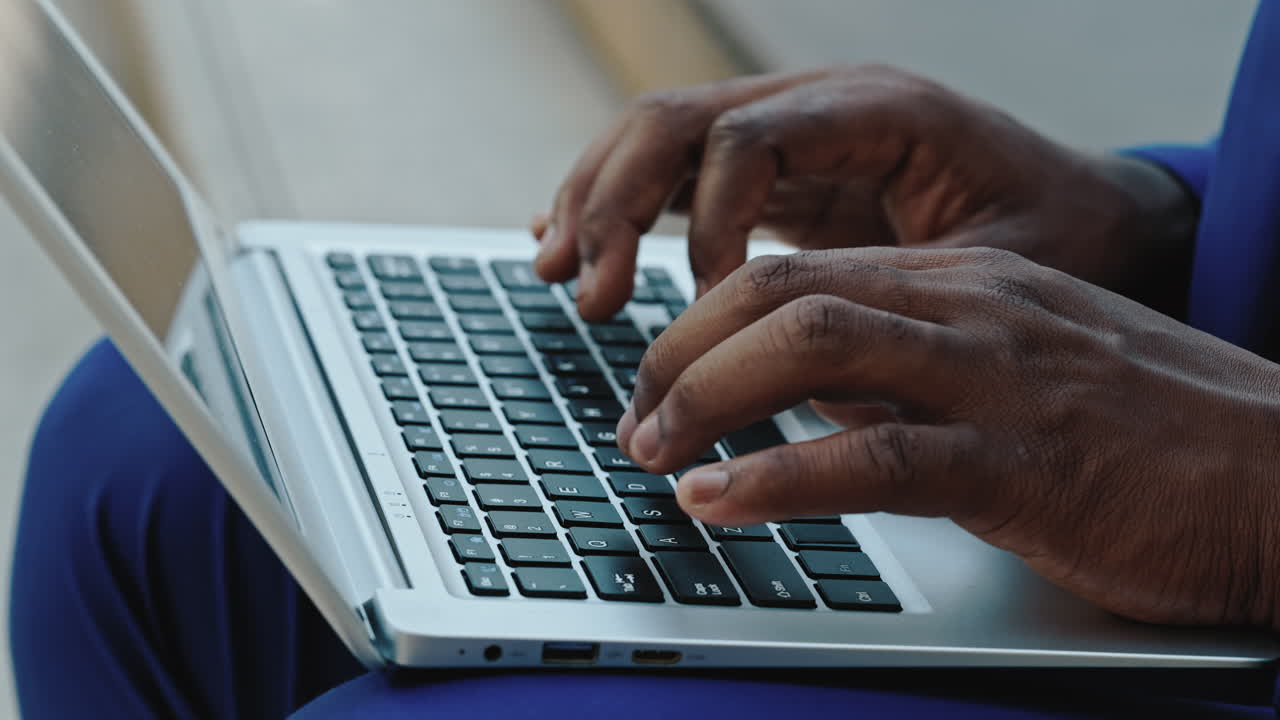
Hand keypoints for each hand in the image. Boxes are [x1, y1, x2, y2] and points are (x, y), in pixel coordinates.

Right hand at [532, 65, 1194, 321]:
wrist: (1094, 214)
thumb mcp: (1005, 268)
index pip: (746, 141)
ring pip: (661, 136)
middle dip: (616, 203)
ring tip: (553, 270)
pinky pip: (678, 172)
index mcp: (879, 110)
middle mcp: (822, 101)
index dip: (706, 224)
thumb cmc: (1062, 238)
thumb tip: (804, 379)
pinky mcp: (780, 170)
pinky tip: (578, 247)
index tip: (708, 307)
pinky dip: (624, 208)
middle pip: (678, 119)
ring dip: (598, 201)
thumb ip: (902, 302)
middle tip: (585, 289)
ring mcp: (794, 128)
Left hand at [617, 246, 1279, 628]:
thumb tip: (807, 401)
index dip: (704, 323)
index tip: (659, 379)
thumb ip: (912, 371)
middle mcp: (970, 306)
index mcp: (965, 280)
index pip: (799, 269)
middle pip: (782, 293)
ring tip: (651, 453)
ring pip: (812, 346)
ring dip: (706, 399)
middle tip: (632, 418)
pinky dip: (777, 478)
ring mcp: (995, 377)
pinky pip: (876, 457)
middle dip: (681, 353)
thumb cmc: (1149, 432)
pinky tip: (719, 503)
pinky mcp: (1021, 463)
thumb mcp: (1016, 370)